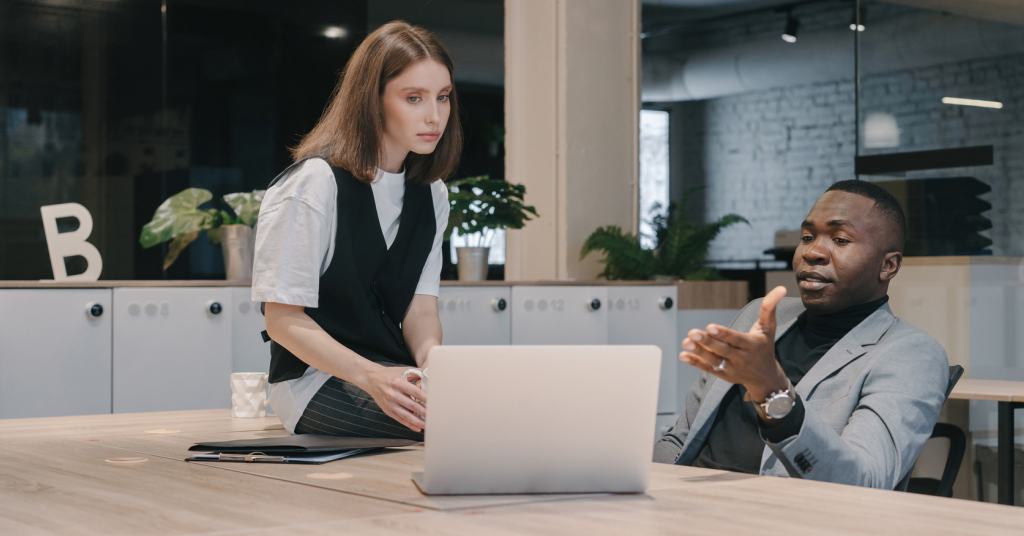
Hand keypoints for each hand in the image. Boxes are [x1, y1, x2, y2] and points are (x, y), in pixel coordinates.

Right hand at [362, 366, 427, 432]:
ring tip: (427, 425)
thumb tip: (430, 377)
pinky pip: (399, 419)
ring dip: (417, 421)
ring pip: (405, 415)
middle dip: (423, 412)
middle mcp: (392, 394)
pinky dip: (409, 424)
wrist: (371, 379)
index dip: (425, 398)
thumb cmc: (389, 374)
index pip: (415, 392)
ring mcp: (389, 403)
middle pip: (411, 405)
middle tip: (433, 416)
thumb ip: (416, 374)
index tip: (434, 403)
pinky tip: (417, 428)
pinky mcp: (387, 410)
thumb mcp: (402, 370)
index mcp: (397, 382)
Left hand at [679, 286, 788, 401]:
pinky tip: (683, 355)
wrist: (766, 378)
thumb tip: (781, 288)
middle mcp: (742, 358)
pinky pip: (708, 369)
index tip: (710, 326)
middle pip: (722, 350)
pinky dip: (695, 362)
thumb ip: (770, 308)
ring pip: (714, 360)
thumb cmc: (765, 347)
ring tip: (685, 342)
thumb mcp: (769, 328)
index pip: (736, 339)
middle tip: (693, 332)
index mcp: (752, 344)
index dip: (723, 333)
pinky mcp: (723, 375)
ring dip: (698, 352)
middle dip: (707, 341)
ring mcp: (732, 368)